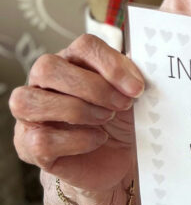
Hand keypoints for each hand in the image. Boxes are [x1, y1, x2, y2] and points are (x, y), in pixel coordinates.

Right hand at [10, 33, 143, 193]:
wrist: (118, 159)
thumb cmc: (121, 120)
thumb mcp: (131, 94)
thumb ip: (133, 74)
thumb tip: (147, 65)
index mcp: (71, 61)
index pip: (82, 45)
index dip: (111, 64)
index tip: (137, 88)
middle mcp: (43, 83)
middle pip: (48, 67)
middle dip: (92, 87)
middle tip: (121, 105)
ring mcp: (30, 115)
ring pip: (29, 100)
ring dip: (76, 110)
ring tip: (105, 120)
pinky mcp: (29, 146)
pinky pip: (40, 140)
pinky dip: (75, 140)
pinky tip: (96, 140)